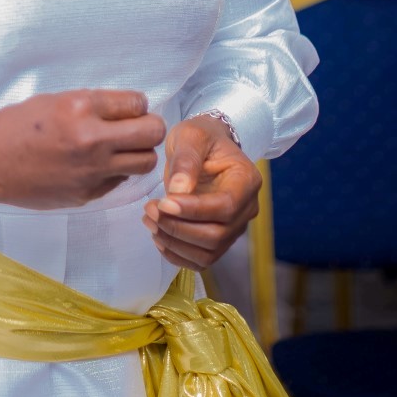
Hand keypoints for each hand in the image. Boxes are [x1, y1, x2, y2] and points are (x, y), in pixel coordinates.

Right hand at [0, 89, 166, 209]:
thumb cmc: (16, 124)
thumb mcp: (55, 100)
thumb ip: (92, 105)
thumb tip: (126, 111)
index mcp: (81, 106)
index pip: (138, 103)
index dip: (138, 105)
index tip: (130, 109)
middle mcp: (92, 138)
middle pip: (152, 132)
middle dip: (150, 127)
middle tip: (138, 128)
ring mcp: (91, 170)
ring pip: (145, 161)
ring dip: (139, 153)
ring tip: (123, 149)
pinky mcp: (86, 194)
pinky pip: (119, 181)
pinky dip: (117, 172)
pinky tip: (99, 166)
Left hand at [141, 114, 260, 269]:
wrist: (205, 147)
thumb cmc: (200, 137)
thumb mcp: (191, 136)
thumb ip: (186, 160)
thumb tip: (177, 192)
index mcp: (246, 180)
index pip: (225, 206)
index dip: (193, 210)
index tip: (163, 202)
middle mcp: (247, 209)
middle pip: (216, 235)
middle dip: (179, 227)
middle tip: (149, 210)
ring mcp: (234, 228)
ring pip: (208, 252)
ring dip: (174, 242)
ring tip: (149, 220)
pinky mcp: (219, 240)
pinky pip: (201, 260)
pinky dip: (177, 255)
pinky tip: (158, 236)